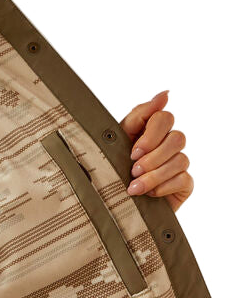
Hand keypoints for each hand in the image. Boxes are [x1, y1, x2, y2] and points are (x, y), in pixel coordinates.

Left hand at [118, 89, 193, 212]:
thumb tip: (165, 94)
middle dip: (153, 156)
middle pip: (177, 138)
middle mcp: (168, 144)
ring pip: (180, 160)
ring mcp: (178, 163)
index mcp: (151, 130)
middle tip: (133, 169)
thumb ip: (139, 115)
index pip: (164, 117)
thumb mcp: (118, 140)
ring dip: (154, 175)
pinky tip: (149, 194)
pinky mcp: (184, 183)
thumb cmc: (113, 167)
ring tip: (134, 186)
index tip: (134, 151)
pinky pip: (183, 179)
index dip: (151, 134)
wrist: (113, 203)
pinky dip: (162, 187)